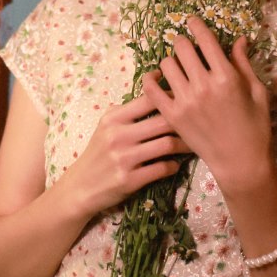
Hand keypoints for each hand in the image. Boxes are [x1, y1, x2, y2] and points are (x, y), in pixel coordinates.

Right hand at [64, 92, 186, 218]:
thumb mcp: (105, 127)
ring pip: (167, 144)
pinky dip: (173, 166)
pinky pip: (162, 168)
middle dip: (184, 122)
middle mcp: (118, 135)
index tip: (181, 96)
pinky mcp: (129, 180)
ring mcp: (124, 158)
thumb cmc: (97, 153)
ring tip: (191, 145)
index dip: (169, 95)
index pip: (148, 99)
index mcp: (113, 118)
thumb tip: (154, 90)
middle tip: (196, 124)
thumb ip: (126, 111)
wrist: (80, 187)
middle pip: (163, 121)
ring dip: (184, 145)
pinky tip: (175, 165)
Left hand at [143, 17, 273, 198]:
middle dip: (184, 43)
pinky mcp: (172, 116)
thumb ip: (244, 64)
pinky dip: (151, 80)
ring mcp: (184, 101)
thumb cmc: (255, 126)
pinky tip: (158, 78)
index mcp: (226, 76)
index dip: (196, 25)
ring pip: (166, 65)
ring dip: (172, 61)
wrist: (240, 162)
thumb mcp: (257, 92)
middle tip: (188, 48)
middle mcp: (203, 85)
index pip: (205, 39)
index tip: (192, 21)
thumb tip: (239, 39)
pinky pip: (151, 90)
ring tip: (178, 67)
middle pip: (182, 48)